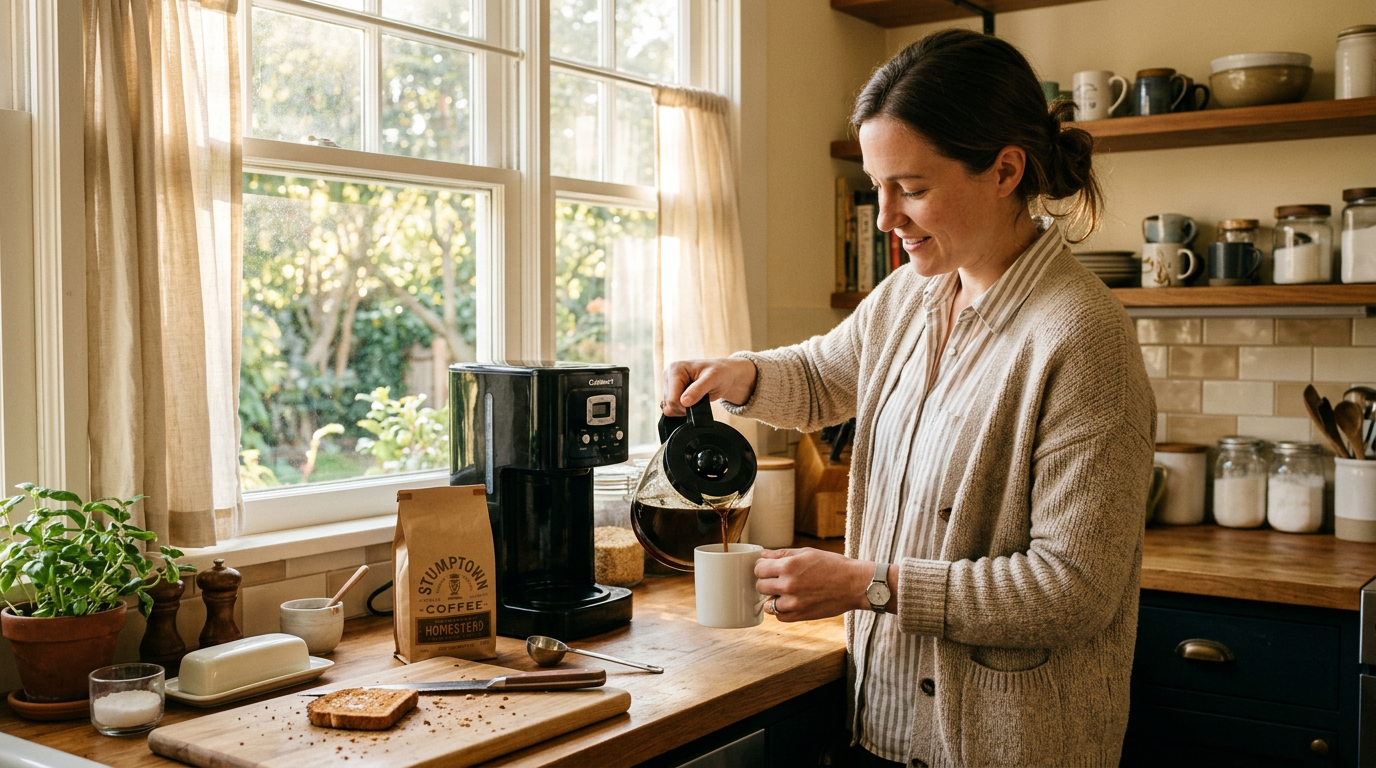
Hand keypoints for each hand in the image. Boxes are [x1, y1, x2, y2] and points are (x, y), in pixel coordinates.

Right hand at [661, 358, 757, 415]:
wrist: (724, 374)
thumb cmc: (719, 373)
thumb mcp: (712, 379)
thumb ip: (698, 390)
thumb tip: (684, 402)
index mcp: (675, 369)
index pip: (672, 398)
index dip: (686, 406)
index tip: (701, 399)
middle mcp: (668, 374)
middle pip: (669, 404)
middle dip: (685, 407)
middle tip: (701, 398)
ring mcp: (668, 383)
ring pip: (668, 408)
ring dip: (684, 408)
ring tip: (697, 398)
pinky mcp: (670, 391)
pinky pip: (670, 408)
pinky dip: (682, 409)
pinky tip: (692, 400)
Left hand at [753, 548, 873, 621]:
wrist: (855, 584)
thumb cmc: (833, 565)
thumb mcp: (808, 553)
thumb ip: (782, 554)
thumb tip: (763, 555)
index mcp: (789, 565)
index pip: (759, 570)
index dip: (762, 568)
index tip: (768, 569)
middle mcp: (789, 584)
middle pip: (760, 586)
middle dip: (766, 582)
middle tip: (776, 580)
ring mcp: (794, 602)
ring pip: (768, 605)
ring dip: (773, 598)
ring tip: (784, 593)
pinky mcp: (801, 615)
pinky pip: (780, 617)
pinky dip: (782, 611)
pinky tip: (790, 603)